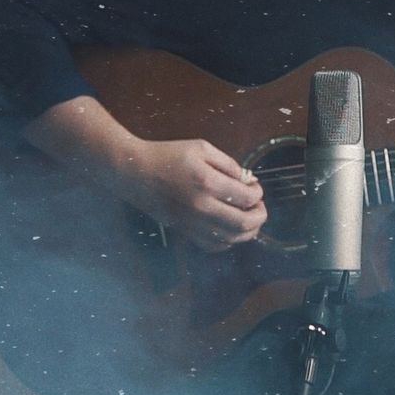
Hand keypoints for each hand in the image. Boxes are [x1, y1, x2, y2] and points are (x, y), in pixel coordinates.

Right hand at [112, 137, 267, 252]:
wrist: (134, 172)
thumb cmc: (167, 155)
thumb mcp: (201, 148)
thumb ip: (228, 164)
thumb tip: (247, 181)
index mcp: (207, 183)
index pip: (246, 197)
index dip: (257, 194)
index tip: (255, 187)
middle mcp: (202, 208)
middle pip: (243, 223)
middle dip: (259, 216)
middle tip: (260, 207)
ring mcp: (192, 224)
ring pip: (231, 239)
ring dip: (248, 231)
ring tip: (250, 219)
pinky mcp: (184, 232)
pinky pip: (213, 246)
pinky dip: (228, 241)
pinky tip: (230, 229)